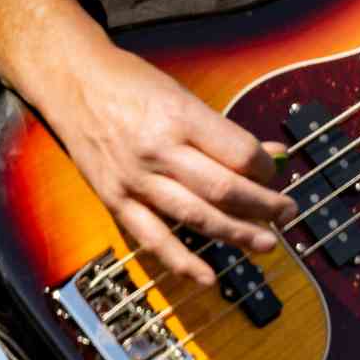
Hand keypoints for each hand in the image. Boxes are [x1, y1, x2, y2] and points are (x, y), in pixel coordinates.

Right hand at [36, 40, 294, 289]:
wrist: (72, 83)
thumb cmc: (130, 83)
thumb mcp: (182, 95)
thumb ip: (223, 131)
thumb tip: (272, 154)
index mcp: (180, 116)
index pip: (238, 153)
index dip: (266, 169)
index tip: (275, 172)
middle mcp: (159, 149)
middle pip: (223, 189)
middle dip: (263, 206)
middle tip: (287, 213)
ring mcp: (135, 178)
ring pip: (195, 217)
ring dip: (236, 234)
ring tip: (266, 244)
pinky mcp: (115, 200)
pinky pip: (152, 238)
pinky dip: (181, 261)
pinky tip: (207, 277)